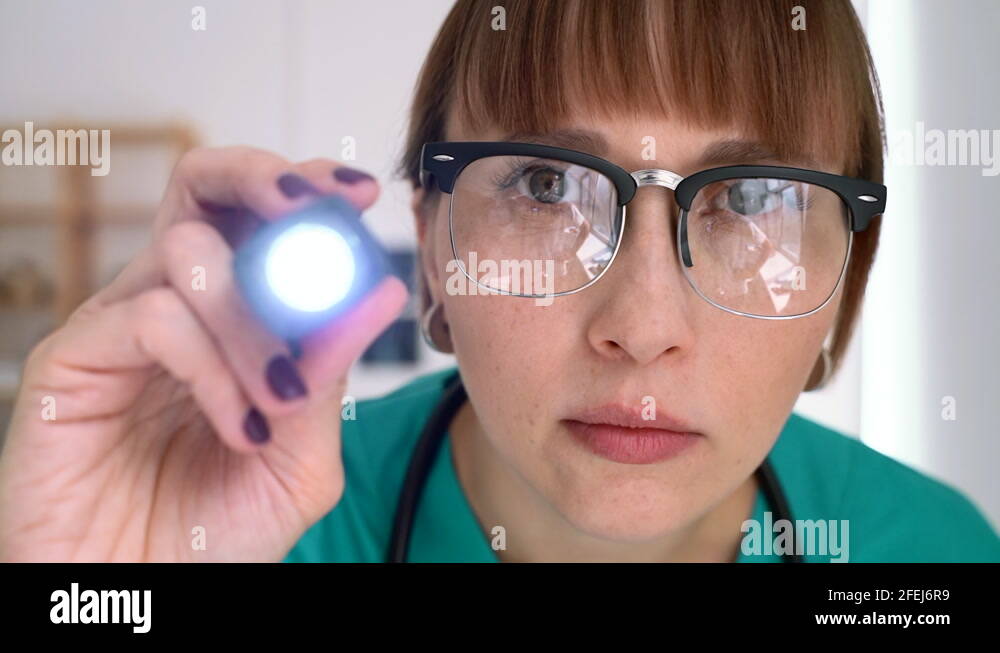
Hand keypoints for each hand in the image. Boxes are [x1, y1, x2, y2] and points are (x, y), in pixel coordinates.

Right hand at [0, 147, 407, 561]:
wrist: (148, 592)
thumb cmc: (219, 529)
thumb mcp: (301, 454)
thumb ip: (330, 375)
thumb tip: (378, 292)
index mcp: (231, 318)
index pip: (259, 218)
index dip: (308, 187)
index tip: (361, 192)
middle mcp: (174, 305)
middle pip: (203, 187)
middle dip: (262, 176)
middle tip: (311, 204)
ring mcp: (120, 326)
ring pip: (190, 254)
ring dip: (255, 322)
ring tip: (279, 399)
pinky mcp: (72, 359)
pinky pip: (154, 318)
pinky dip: (213, 366)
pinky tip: (240, 426)